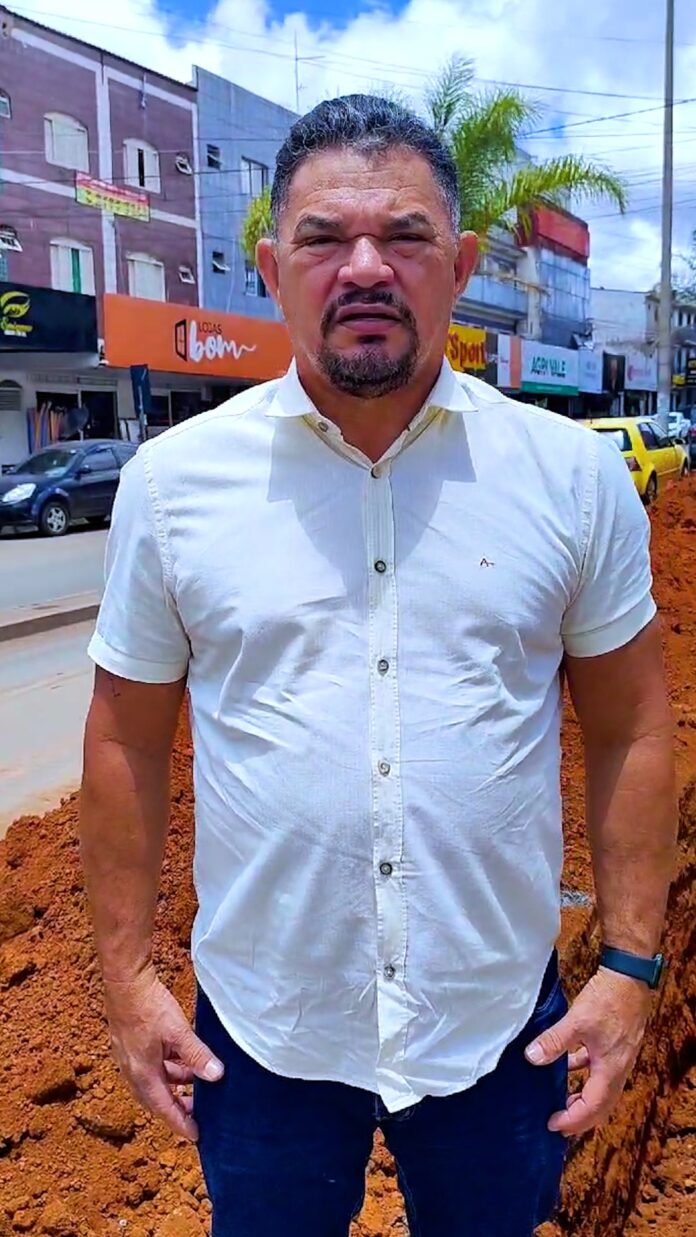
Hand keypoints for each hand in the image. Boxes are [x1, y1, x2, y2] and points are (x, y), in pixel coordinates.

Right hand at [103, 965, 223, 1141]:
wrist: (124, 982)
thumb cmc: (148, 1006)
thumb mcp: (179, 1032)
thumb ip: (197, 1055)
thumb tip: (217, 1076)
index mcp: (143, 1074)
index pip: (164, 1109)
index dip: (180, 1123)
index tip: (196, 1135)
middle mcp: (133, 1072)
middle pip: (156, 1099)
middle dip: (177, 1107)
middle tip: (199, 1111)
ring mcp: (129, 1058)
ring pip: (154, 1082)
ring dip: (174, 1085)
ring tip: (196, 1081)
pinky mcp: (130, 1045)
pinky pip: (150, 1067)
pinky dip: (167, 1069)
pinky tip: (181, 1059)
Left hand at [524, 966, 651, 1135]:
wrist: (629, 978)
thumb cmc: (608, 1000)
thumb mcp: (576, 1021)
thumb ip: (554, 1042)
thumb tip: (531, 1059)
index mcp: (610, 1070)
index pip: (592, 1108)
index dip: (572, 1120)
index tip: (552, 1124)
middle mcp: (618, 1069)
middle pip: (600, 1106)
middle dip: (580, 1118)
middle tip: (557, 1123)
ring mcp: (618, 1058)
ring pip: (601, 1090)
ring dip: (583, 1099)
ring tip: (562, 1101)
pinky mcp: (615, 1045)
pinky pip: (599, 1071)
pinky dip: (584, 1075)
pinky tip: (567, 1066)